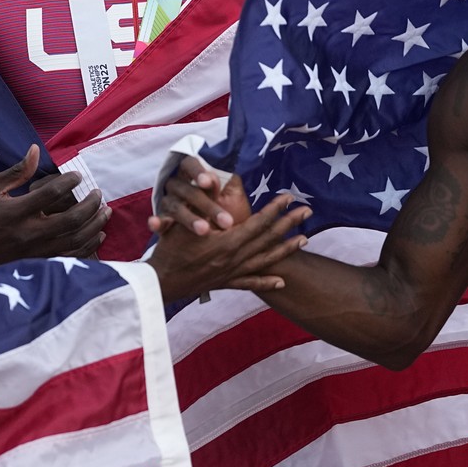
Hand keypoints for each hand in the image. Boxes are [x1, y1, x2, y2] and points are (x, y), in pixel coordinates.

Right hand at [0, 145, 108, 266]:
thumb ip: (16, 172)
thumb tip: (35, 151)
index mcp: (16, 212)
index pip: (50, 194)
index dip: (68, 182)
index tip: (77, 175)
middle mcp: (29, 232)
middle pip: (71, 220)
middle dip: (90, 205)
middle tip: (98, 193)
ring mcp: (36, 250)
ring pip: (75, 239)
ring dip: (95, 225)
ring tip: (105, 211)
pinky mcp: (40, 261)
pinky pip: (71, 255)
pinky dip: (89, 246)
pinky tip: (98, 235)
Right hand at [148, 156, 241, 236]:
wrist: (223, 241)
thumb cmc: (230, 212)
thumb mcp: (233, 197)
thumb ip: (225, 185)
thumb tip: (213, 177)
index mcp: (194, 175)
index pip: (190, 165)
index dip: (197, 172)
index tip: (207, 183)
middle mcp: (178, 187)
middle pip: (184, 189)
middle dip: (204, 204)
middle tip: (224, 220)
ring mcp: (169, 204)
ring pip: (174, 206)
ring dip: (189, 218)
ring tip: (204, 230)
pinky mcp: (164, 222)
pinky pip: (158, 222)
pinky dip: (157, 222)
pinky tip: (155, 224)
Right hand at [149, 179, 309, 302]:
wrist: (160, 283)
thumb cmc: (170, 250)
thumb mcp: (185, 224)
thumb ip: (202, 206)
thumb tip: (212, 183)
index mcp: (227, 242)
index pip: (258, 223)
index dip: (274, 209)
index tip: (289, 197)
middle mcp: (235, 258)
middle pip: (268, 239)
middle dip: (288, 224)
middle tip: (307, 212)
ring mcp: (232, 272)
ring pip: (265, 260)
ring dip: (286, 249)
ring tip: (304, 239)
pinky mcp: (226, 283)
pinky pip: (250, 283)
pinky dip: (266, 282)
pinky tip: (281, 281)